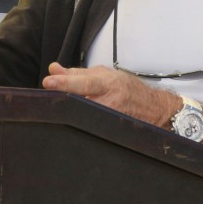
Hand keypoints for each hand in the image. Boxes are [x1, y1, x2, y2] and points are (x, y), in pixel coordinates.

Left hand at [41, 62, 175, 127]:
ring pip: (82, 118)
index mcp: (108, 83)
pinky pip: (89, 129)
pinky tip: (74, 122)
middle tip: (50, 98)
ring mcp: (110, 120)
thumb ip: (76, 73)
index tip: (48, 81)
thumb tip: (53, 69)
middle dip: (62, 100)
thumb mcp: (103, 75)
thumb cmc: (126, 88)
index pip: (84, 82)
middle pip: (79, 102)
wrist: (154, 109)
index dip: (65, 82)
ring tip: (64, 109)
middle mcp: (110, 102)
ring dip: (69, 113)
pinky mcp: (111, 134)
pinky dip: (79, 124)